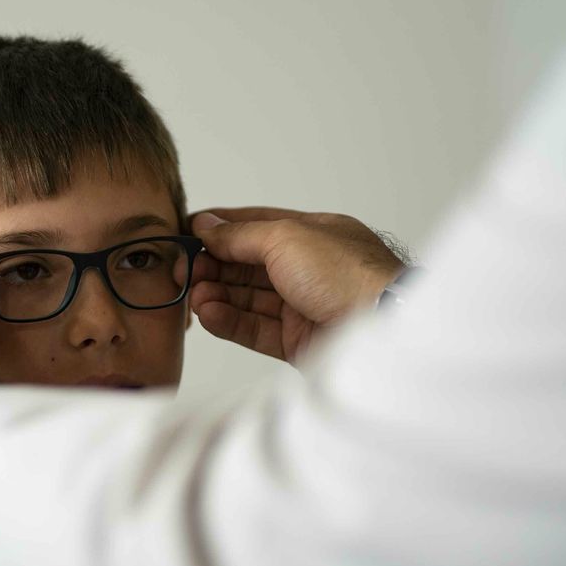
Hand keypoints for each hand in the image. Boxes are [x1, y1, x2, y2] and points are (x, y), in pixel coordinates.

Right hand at [189, 207, 403, 359]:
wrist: (381, 326)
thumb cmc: (345, 273)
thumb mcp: (286, 237)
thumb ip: (240, 234)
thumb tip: (207, 225)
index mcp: (310, 234)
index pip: (255, 226)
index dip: (219, 229)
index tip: (186, 234)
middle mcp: (306, 268)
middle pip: (246, 265)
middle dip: (212, 266)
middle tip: (184, 271)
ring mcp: (302, 305)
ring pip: (247, 298)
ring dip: (216, 295)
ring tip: (194, 296)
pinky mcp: (297, 340)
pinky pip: (254, 328)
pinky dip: (229, 321)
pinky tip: (208, 314)